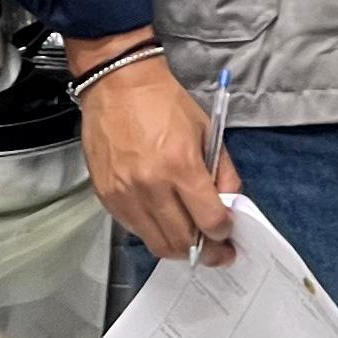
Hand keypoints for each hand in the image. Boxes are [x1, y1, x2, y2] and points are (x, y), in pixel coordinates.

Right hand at [69, 36, 237, 265]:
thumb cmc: (164, 103)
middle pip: (184, 241)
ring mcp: (125, 194)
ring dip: (180, 248)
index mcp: (181, 166)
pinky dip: (153, 232)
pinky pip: (134, 230)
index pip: (210, 221)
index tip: (228, 234)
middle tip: (217, 252)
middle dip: (207, 253)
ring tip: (191, 242)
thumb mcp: (206, 131)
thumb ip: (223, 171)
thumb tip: (230, 204)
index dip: (224, 234)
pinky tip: (163, 221)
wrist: (118, 84)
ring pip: (157, 243)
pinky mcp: (107, 196)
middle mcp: (152, 186)